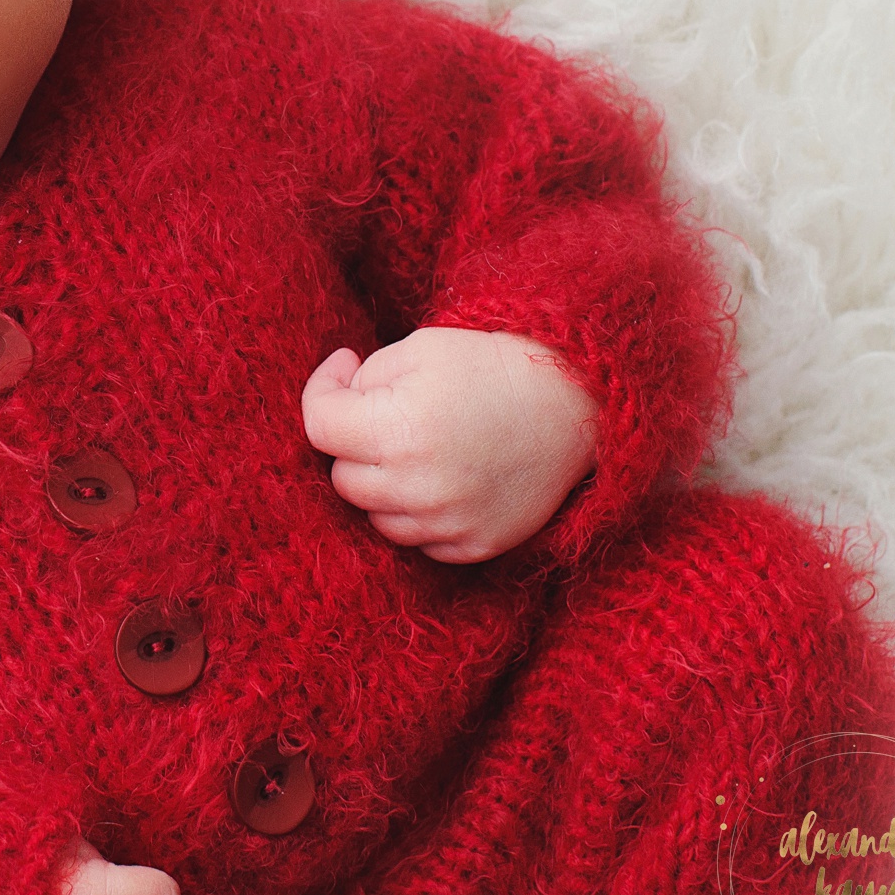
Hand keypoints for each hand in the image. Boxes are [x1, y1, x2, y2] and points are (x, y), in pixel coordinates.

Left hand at [301, 327, 597, 562]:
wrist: (576, 404)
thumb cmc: (491, 367)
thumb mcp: (418, 348)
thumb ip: (362, 378)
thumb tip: (336, 402)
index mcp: (397, 431)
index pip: (318, 425)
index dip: (322, 390)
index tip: (342, 368)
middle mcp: (418, 487)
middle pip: (343, 477)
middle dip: (353, 440)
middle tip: (384, 408)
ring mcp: (449, 523)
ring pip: (375, 515)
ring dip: (382, 483)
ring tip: (414, 444)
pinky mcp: (477, 545)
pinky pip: (419, 541)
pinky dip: (418, 513)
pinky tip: (442, 476)